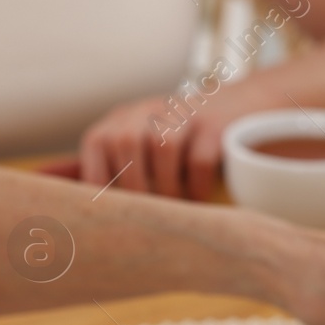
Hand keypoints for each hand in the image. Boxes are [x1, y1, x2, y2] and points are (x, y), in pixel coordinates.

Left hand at [80, 86, 268, 200]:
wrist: (240, 108)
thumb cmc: (183, 144)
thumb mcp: (144, 148)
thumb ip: (113, 170)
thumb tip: (84, 200)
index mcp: (126, 118)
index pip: (97, 142)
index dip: (98, 178)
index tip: (109, 211)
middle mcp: (151, 110)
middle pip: (126, 142)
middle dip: (134, 187)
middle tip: (146, 216)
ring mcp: (185, 113)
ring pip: (163, 145)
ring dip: (166, 186)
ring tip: (174, 208)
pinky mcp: (216, 126)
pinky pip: (199, 160)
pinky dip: (196, 187)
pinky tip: (198, 200)